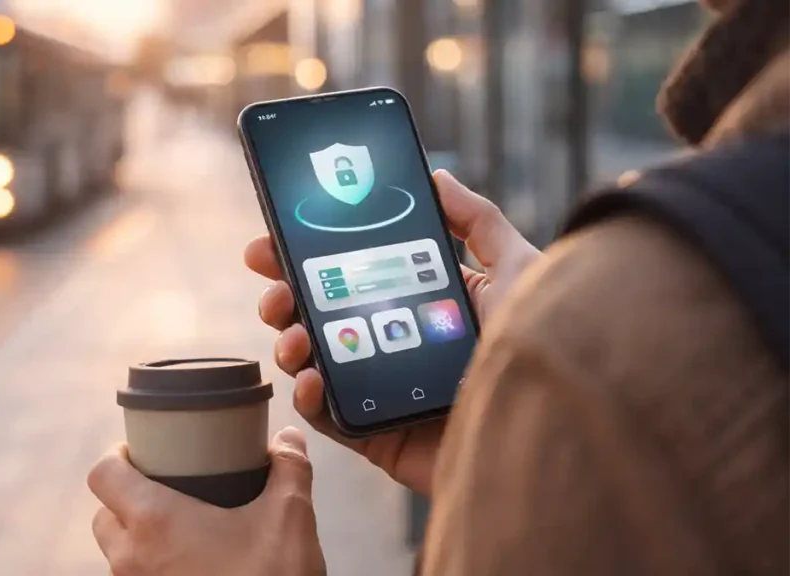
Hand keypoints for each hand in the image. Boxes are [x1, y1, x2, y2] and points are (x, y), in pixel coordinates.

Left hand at [88, 427, 325, 575]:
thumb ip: (289, 468)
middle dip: (127, 497)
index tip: (146, 453)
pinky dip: (150, 567)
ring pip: (116, 553)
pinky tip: (189, 562)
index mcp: (153, 521)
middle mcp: (131, 558)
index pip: (103, 475)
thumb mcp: (290, 518)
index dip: (118, 456)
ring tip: (181, 527)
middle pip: (104, 515)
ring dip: (137, 536)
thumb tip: (289, 436)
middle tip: (166, 487)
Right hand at [244, 170, 540, 496]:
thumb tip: (437, 177)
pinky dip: (309, 399)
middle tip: (272, 285)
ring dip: (289, 343)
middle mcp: (396, 343)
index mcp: (421, 303)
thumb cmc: (548, 344)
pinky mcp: (380, 434)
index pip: (352, 274)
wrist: (561, 422)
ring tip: (290, 332)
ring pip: (317, 363)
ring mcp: (383, 390)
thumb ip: (478, 221)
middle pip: (323, 316)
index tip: (276, 239)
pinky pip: (330, 418)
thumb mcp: (519, 267)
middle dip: (285, 296)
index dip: (309, 256)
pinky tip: (310, 378)